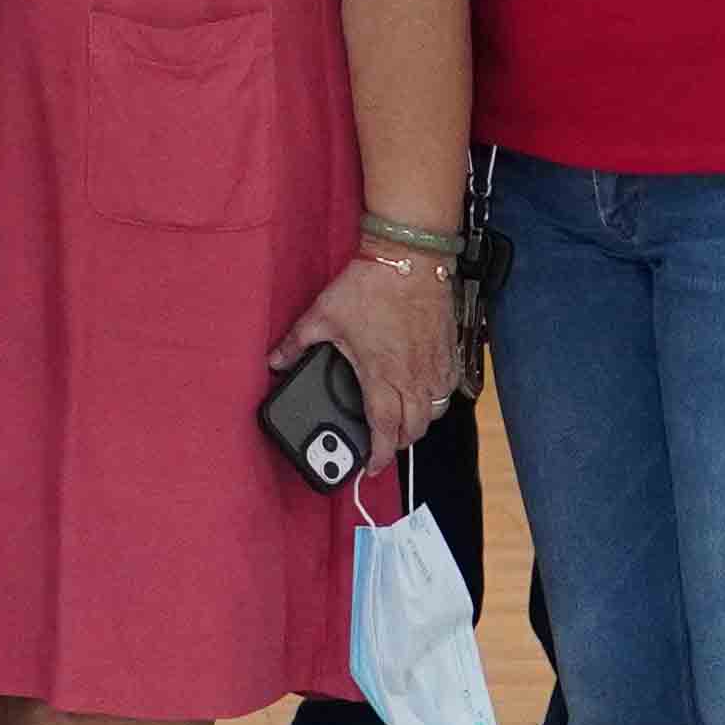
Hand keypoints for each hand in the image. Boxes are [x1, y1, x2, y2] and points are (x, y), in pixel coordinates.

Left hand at [278, 253, 458, 458]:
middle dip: (397, 444)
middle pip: (413, 429)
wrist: (410, 258)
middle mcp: (412, 376)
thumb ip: (296, 343)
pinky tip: (424, 394)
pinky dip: (437, 400)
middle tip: (381, 445)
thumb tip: (275, 360)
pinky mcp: (449, 351)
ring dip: (418, 424)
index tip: (370, 467)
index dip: (378, 456)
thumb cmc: (370, 285)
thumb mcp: (323, 315)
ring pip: (434, 412)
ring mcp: (434, 365)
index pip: (384, 430)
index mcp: (381, 375)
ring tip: (401, 422)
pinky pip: (448, 389)